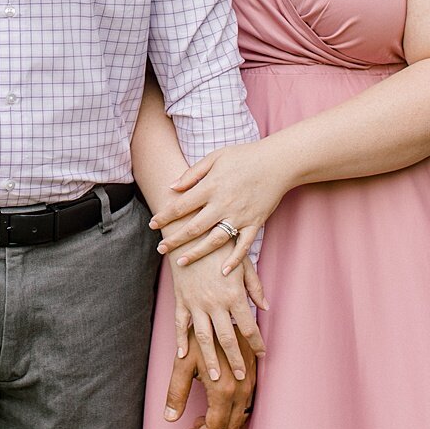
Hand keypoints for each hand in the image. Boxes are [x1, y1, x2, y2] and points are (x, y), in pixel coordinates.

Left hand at [150, 142, 287, 270]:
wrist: (277, 162)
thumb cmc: (244, 156)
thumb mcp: (215, 157)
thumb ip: (193, 173)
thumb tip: (172, 187)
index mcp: (211, 186)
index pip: (181, 205)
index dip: (165, 216)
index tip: (152, 225)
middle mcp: (223, 204)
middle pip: (194, 227)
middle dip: (175, 240)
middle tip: (160, 249)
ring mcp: (239, 216)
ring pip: (214, 241)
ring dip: (196, 253)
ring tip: (181, 262)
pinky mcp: (255, 223)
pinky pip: (243, 246)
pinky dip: (234, 260)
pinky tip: (222, 272)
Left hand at [163, 331, 257, 428]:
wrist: (223, 314)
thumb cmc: (200, 336)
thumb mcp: (183, 363)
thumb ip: (176, 392)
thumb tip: (169, 417)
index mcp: (222, 389)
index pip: (215, 427)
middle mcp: (240, 389)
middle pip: (229, 427)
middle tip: (194, 428)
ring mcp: (250, 383)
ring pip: (240, 418)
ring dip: (222, 424)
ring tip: (203, 417)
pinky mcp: (253, 376)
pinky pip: (247, 405)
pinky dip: (232, 413)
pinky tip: (217, 405)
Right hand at [169, 246, 268, 379]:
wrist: (191, 232)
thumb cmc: (221, 245)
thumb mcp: (243, 263)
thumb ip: (254, 287)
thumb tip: (266, 307)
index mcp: (234, 294)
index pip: (249, 326)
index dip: (257, 342)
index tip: (262, 354)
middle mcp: (215, 303)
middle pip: (228, 339)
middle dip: (235, 360)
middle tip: (241, 377)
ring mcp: (196, 303)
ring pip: (204, 338)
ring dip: (210, 359)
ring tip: (215, 377)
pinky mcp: (181, 300)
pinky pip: (181, 325)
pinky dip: (181, 341)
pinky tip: (184, 355)